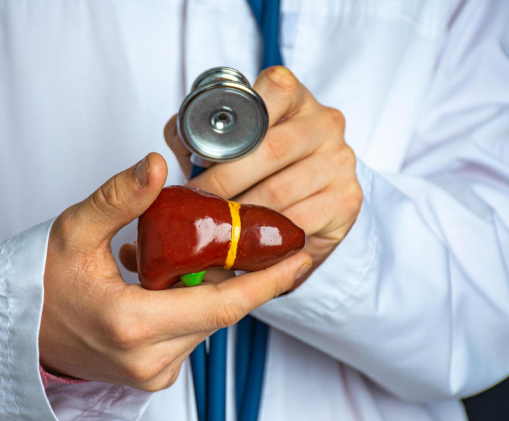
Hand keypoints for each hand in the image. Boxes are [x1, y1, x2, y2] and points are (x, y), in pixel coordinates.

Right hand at [39, 152, 311, 391]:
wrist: (18, 334)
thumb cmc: (40, 286)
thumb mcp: (74, 232)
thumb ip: (119, 197)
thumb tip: (157, 164)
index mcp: (132, 325)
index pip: (222, 304)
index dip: (267, 281)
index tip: (299, 257)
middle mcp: (149, 359)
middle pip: (222, 311)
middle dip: (246, 275)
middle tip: (262, 237)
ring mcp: (153, 373)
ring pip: (210, 323)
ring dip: (218, 286)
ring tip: (212, 248)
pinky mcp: (154, 375)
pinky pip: (193, 334)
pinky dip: (197, 303)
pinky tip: (181, 276)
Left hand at [165, 66, 362, 272]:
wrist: (307, 201)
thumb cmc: (259, 168)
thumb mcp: (228, 142)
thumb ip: (195, 137)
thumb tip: (161, 159)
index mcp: (295, 97)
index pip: (272, 89)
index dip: (233, 126)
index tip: (202, 157)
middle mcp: (325, 123)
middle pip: (269, 151)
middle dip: (223, 182)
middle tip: (191, 206)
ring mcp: (341, 162)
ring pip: (280, 192)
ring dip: (238, 216)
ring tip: (210, 228)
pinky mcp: (347, 201)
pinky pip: (298, 223)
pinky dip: (265, 237)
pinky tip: (244, 243)